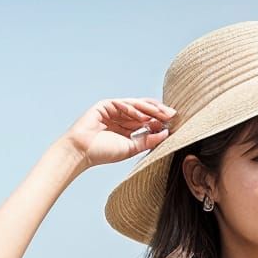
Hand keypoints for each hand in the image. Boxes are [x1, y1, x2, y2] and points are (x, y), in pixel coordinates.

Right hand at [61, 97, 177, 168]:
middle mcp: (122, 118)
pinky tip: (144, 115)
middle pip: (144, 112)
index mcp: (127, 129)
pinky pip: (123, 104)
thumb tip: (166, 134)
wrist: (82, 152)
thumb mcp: (131, 148)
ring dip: (150, 109)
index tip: (174, 124)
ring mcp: (114, 110)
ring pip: (136, 106)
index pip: (147, 122)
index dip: (160, 122)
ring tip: (164, 112)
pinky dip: (134, 109)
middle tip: (174, 114)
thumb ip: (148, 141)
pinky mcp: (106, 105)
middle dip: (158, 112)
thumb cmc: (104, 153)